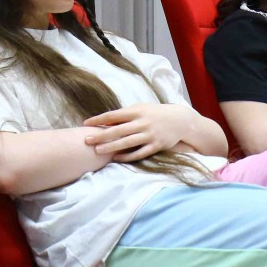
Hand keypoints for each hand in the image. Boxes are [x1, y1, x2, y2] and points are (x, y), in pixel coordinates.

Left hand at [83, 103, 198, 161]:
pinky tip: (116, 158)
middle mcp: (143, 122)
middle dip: (101, 135)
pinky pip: (139, 152)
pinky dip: (127, 156)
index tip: (86, 123)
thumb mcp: (142, 109)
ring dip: (111, 146)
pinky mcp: (156, 145)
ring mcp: (150, 135)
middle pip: (118, 130)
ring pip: (127, 142)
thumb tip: (106, 121)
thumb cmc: (156, 113)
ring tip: (98, 150)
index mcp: (137, 111)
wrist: (180, 120)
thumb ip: (125, 115)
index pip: (114, 115)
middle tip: (87, 140)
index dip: (99, 119)